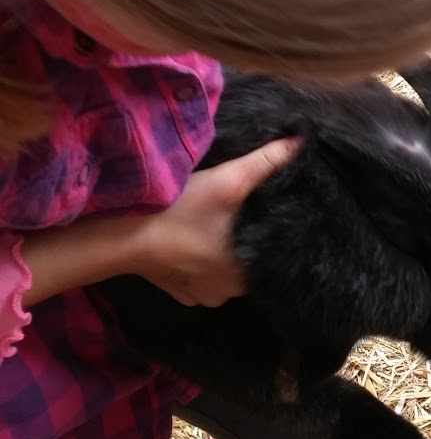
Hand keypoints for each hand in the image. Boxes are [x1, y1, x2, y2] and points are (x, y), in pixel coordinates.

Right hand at [138, 138, 299, 306]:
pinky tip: (198, 238)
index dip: (273, 230)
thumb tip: (302, 141)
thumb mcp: (227, 180)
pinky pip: (202, 276)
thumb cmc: (179, 210)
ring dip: (224, 251)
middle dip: (248, 238)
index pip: (273, 253)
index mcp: (245, 275)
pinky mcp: (179, 293)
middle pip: (249, 261)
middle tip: (244, 211)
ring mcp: (201, 297)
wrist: (120, 235)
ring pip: (225, 270)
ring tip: (222, 223)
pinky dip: (202, 260)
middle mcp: (227, 294)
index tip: (271, 209)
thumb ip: (267, 161)